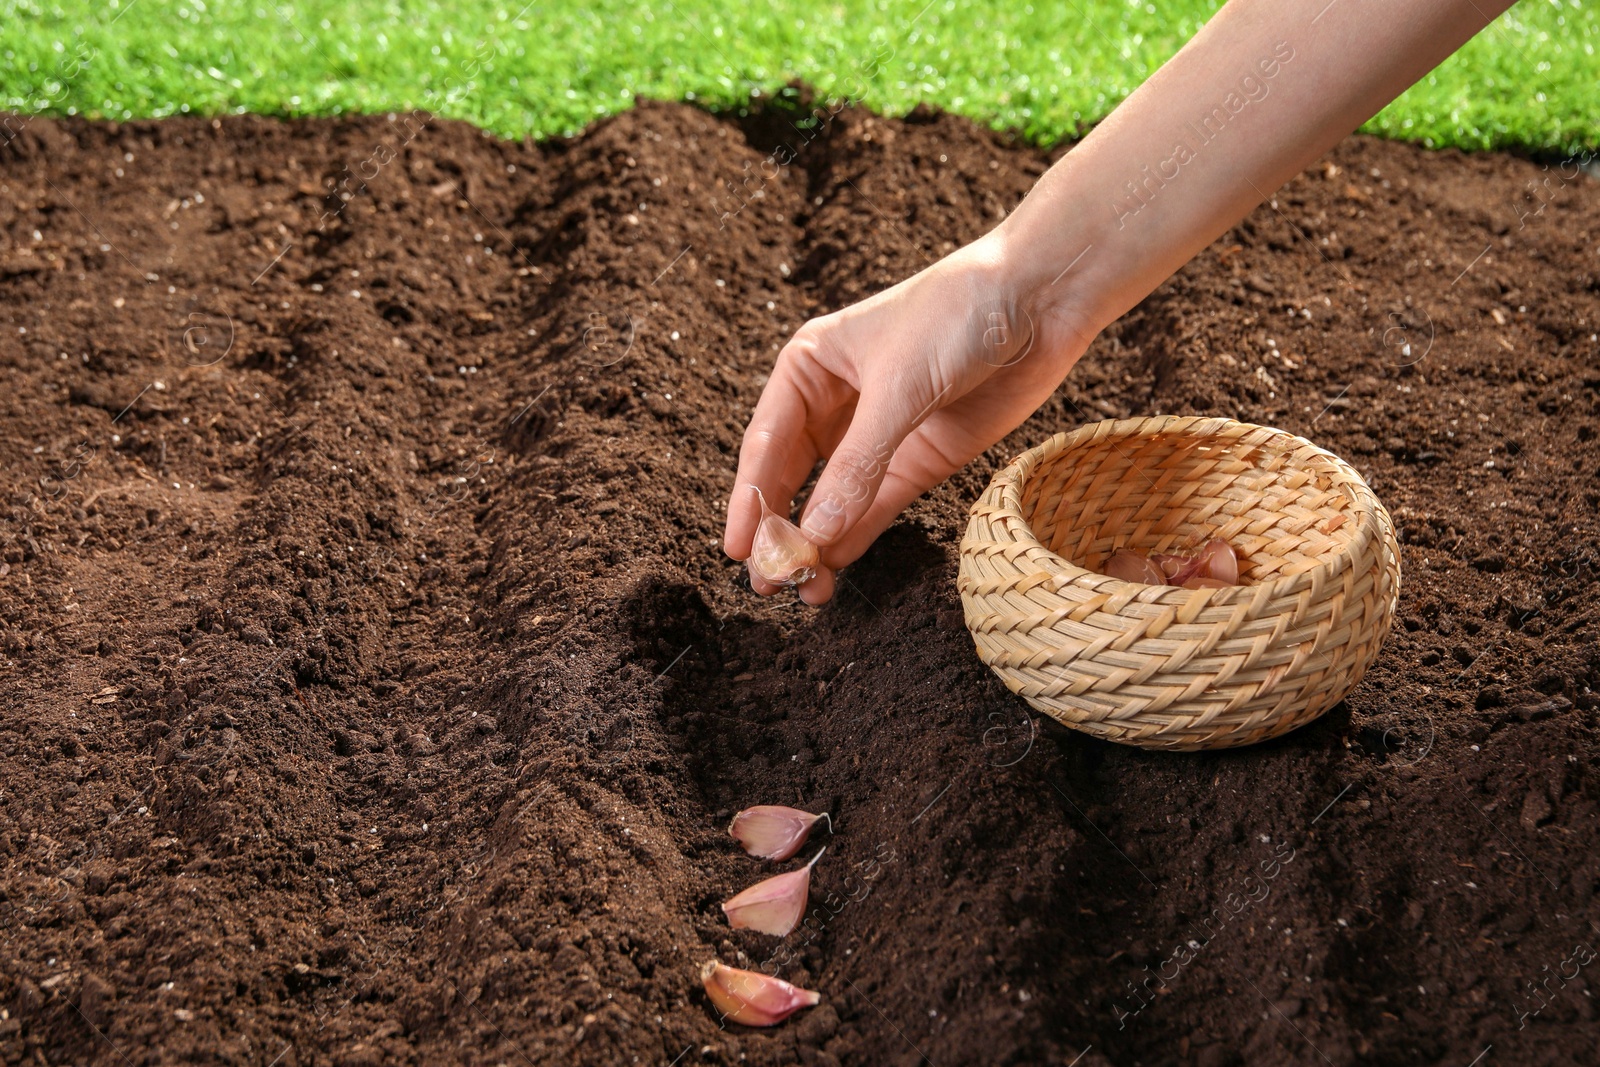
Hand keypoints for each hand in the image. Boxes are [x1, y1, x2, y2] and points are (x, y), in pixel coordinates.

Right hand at [723, 232, 1098, 603]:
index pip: (766, 444)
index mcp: (809, 368)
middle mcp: (834, 404)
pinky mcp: (919, 458)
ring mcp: (877, 435)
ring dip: (817, 544)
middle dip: (779, 530)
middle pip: (792, 478)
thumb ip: (857, 465)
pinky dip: (856, 538)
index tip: (737, 549)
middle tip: (768, 583)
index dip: (751, 499)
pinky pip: (876, 506)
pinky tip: (836, 570)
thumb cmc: (956, 315)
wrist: (1039, 300)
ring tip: (804, 592)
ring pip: (833, 500)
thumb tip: (816, 534)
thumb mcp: (898, 388)